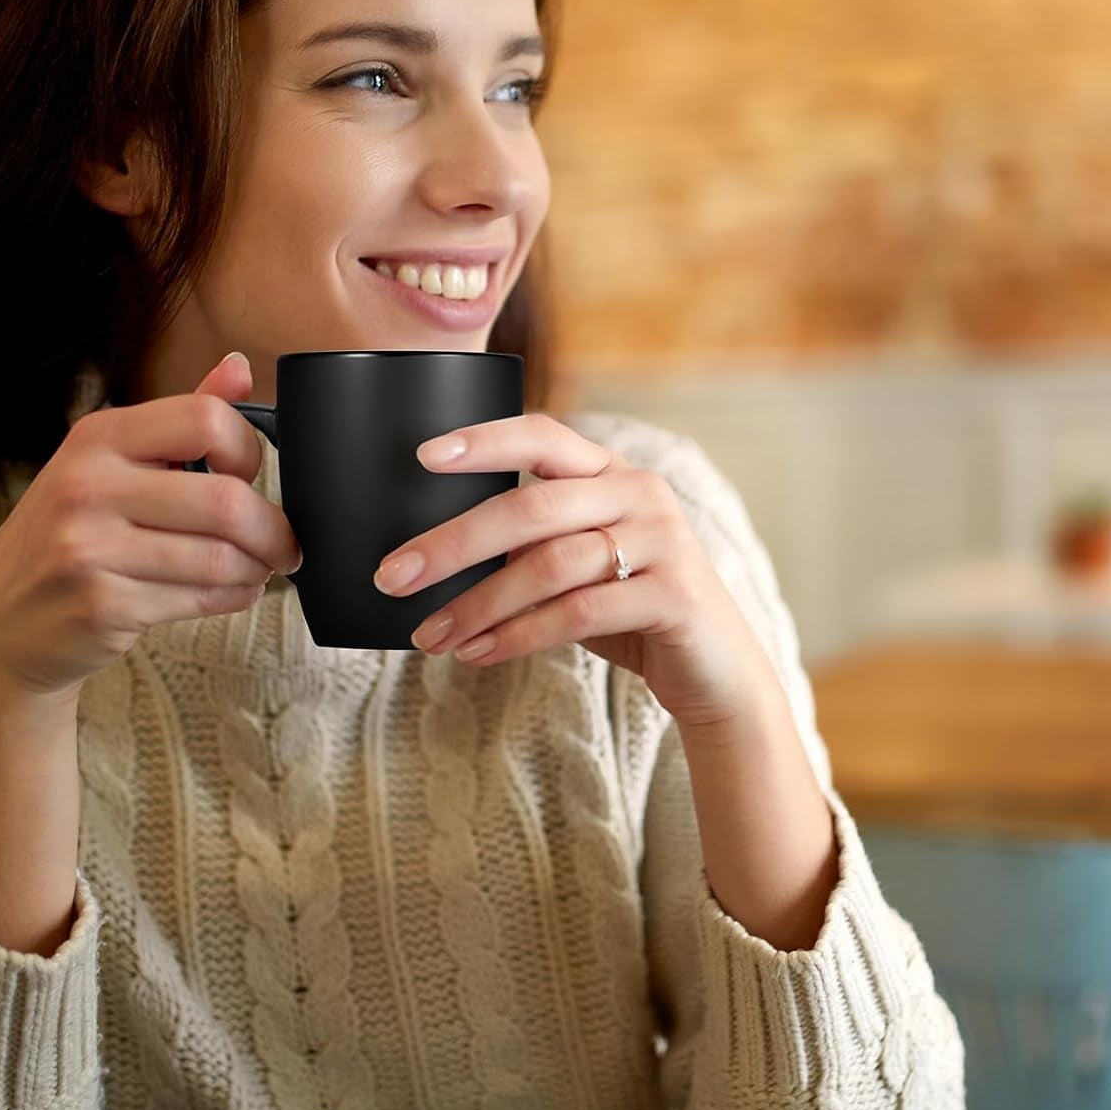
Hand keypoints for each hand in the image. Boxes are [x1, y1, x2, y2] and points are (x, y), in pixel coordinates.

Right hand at [0, 352, 302, 701]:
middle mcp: (88, 486)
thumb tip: (239, 368)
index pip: (205, 420)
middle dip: (273, 529)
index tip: (252, 474)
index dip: (249, 449)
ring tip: (259, 569)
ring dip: (258, 568)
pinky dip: (234, 597)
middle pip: (225, 501)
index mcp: (97, 437)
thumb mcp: (111, 464)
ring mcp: (89, 549)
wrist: (2, 624)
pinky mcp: (101, 605)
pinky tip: (232, 591)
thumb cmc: (71, 535)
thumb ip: (180, 419)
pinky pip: (200, 599)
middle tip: (286, 543)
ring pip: (220, 558)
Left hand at [373, 414, 782, 728]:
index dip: (482, 441)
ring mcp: (664, 541)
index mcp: (612, 471)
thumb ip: (528, 545)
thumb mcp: (578, 566)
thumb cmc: (628, 612)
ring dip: (478, 604)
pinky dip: (517, 636)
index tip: (422, 456)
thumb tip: (431, 555)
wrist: (717, 674)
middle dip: (452, 542)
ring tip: (429, 635)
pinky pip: (578, 613)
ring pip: (549, 565)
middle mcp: (641, 492)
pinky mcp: (674, 595)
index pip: (542, 435)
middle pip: (531, 505)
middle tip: (393, 575)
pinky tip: (477, 653)